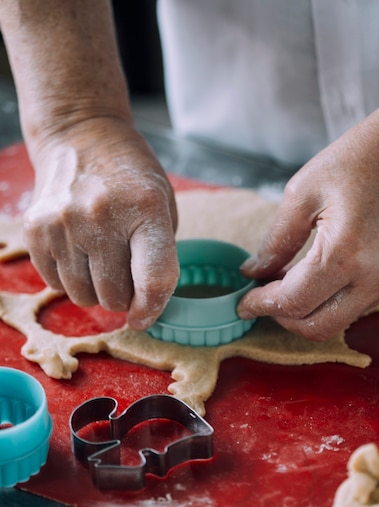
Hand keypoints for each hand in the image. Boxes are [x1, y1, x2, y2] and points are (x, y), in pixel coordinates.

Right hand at [24, 117, 178, 329]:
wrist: (80, 135)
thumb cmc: (129, 176)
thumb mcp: (162, 205)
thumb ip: (159, 255)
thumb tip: (146, 308)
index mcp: (146, 208)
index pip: (153, 280)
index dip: (152, 309)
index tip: (145, 317)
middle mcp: (101, 216)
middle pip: (115, 296)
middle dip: (124, 297)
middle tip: (124, 273)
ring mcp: (63, 223)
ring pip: (84, 297)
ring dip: (96, 290)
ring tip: (101, 259)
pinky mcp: (35, 231)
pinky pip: (56, 285)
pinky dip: (71, 279)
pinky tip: (79, 251)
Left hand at [238, 93, 378, 340]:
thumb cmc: (359, 159)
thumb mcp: (301, 193)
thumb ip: (275, 241)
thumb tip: (253, 273)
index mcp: (346, 252)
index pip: (294, 303)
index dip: (261, 306)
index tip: (243, 302)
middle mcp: (375, 276)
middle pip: (317, 327)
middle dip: (282, 318)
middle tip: (261, 297)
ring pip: (337, 321)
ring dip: (305, 311)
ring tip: (285, 283)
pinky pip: (356, 306)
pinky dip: (328, 301)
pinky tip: (313, 277)